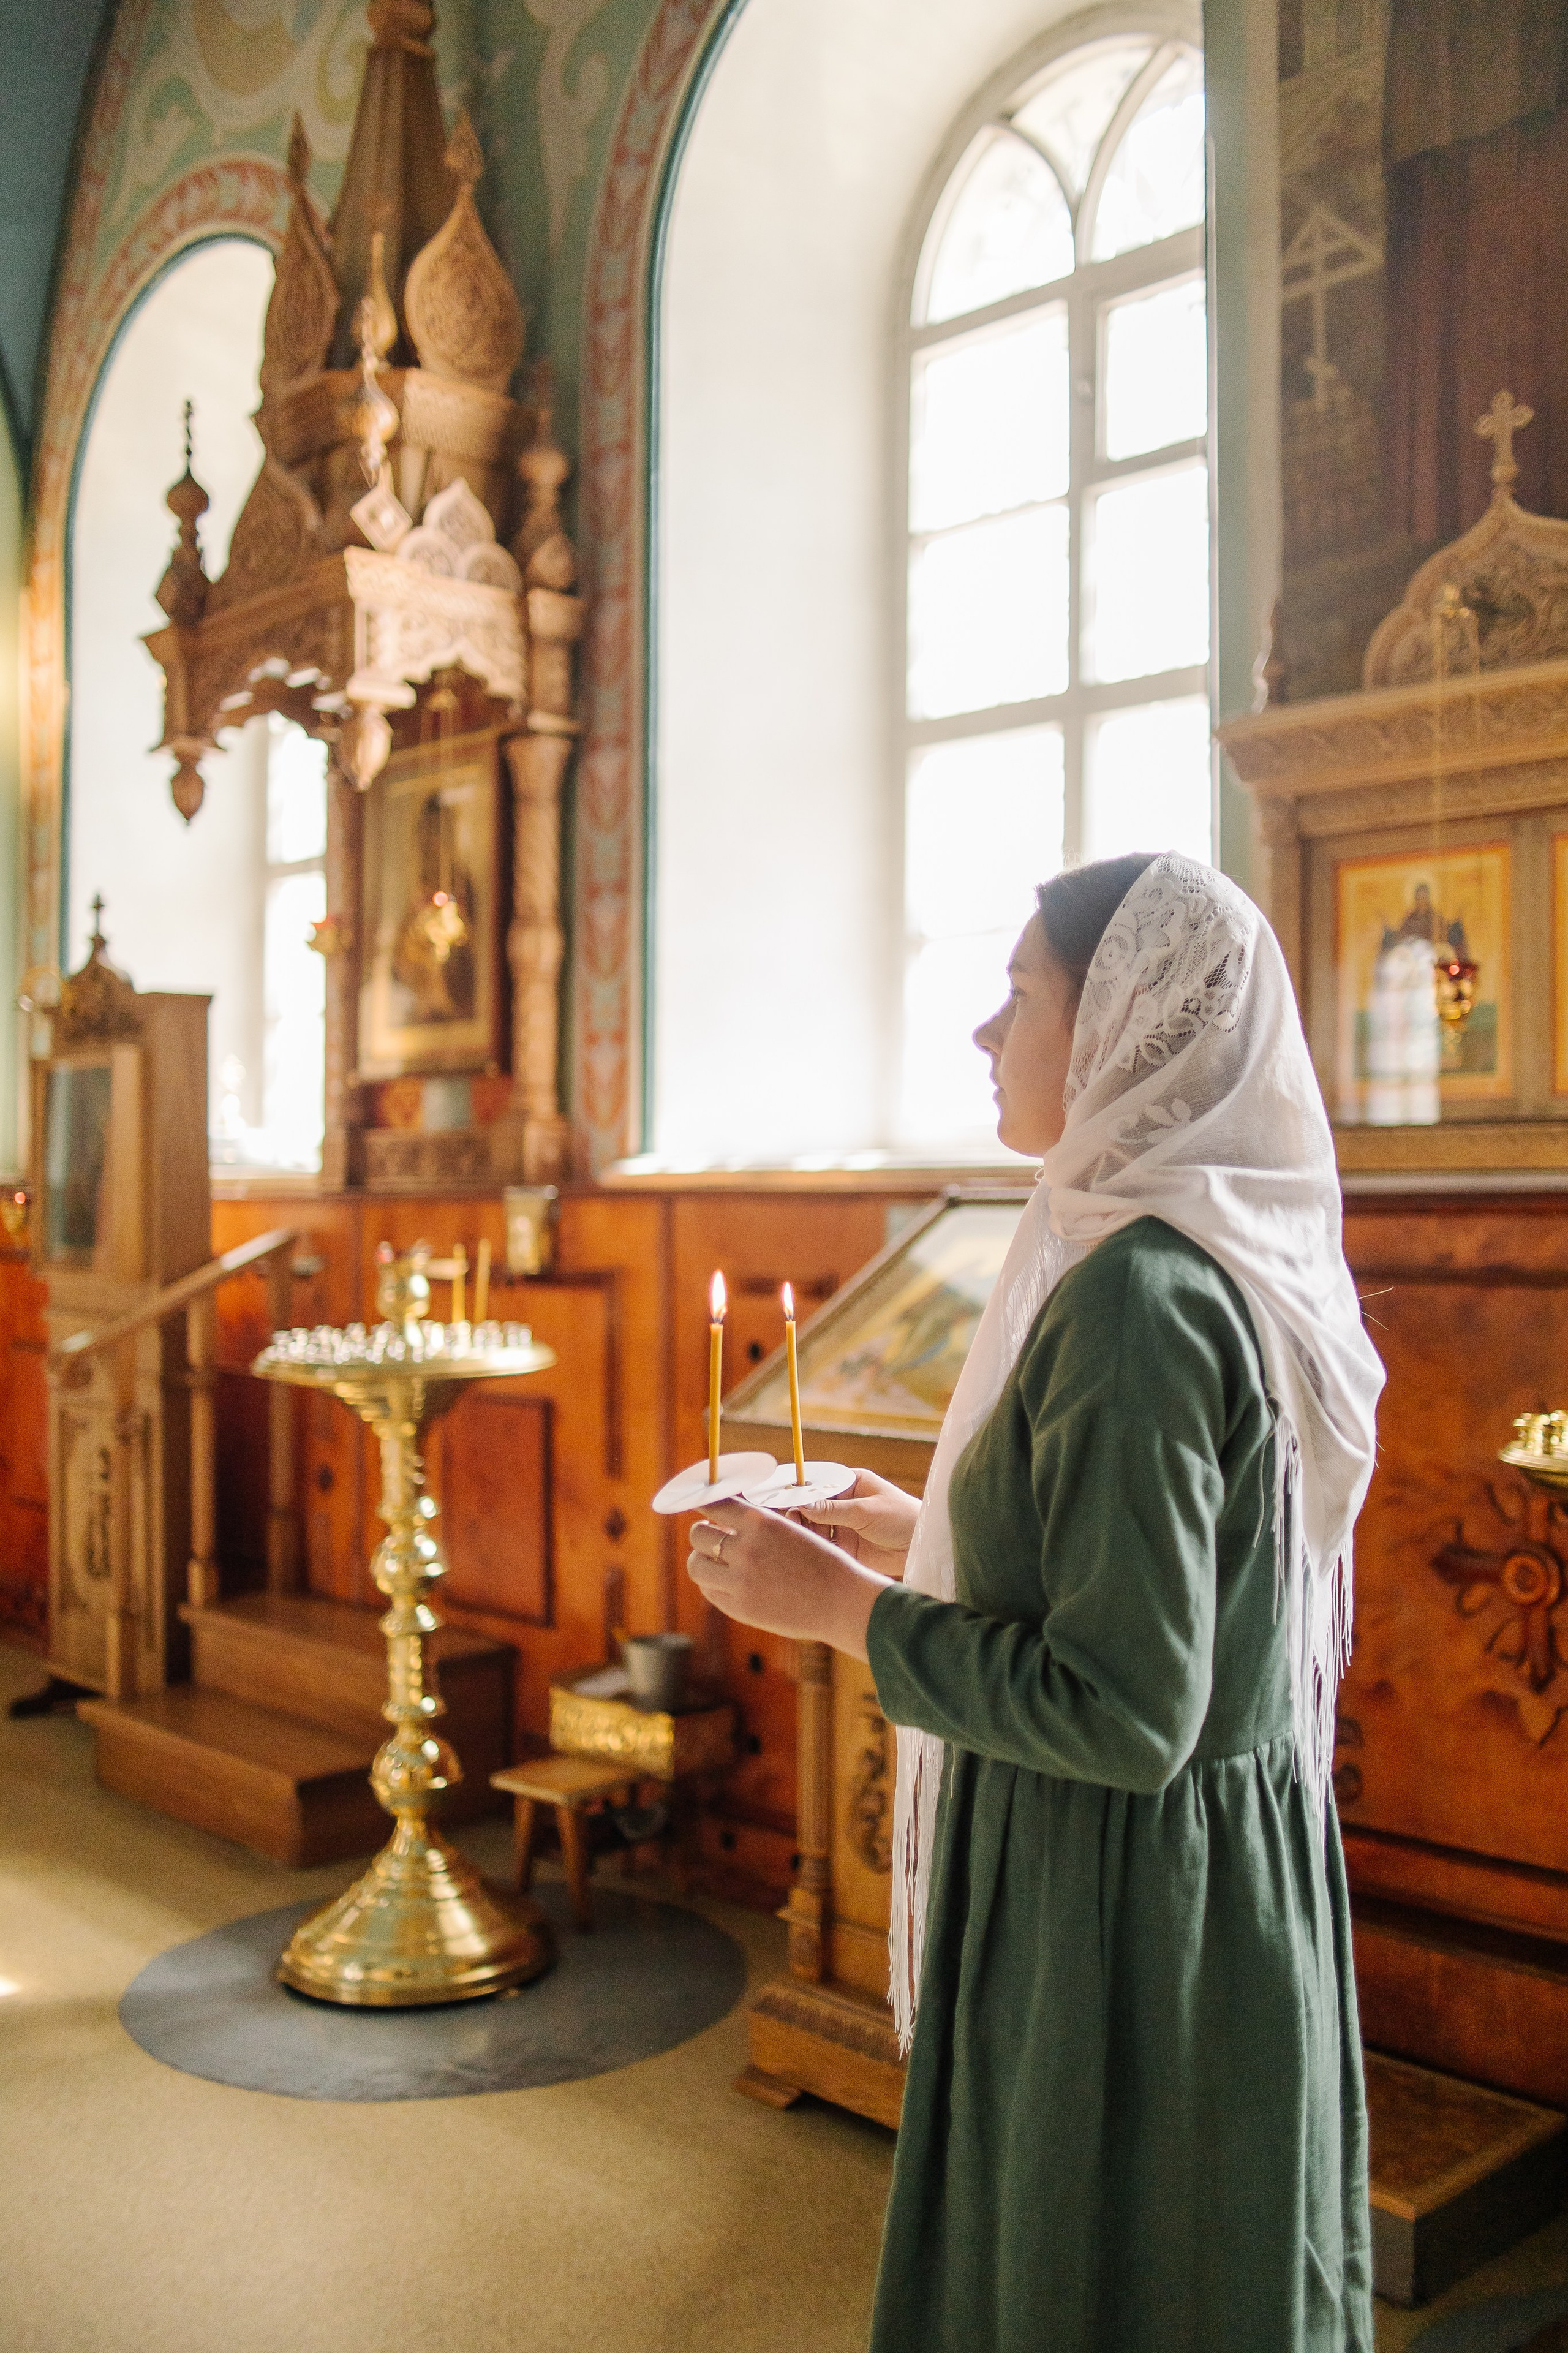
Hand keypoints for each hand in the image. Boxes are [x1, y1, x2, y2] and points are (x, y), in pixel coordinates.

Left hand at [686, 1499, 891, 1660]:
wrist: (842, 1601)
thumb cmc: (822, 1563)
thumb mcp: (792, 1532)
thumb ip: (758, 1526)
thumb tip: (721, 1522)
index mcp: (762, 1522)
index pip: (714, 1502)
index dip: (700, 1500)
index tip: (694, 1499)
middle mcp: (747, 1548)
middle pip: (697, 1534)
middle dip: (703, 1533)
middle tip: (713, 1537)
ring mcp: (741, 1581)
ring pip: (696, 1565)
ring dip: (701, 1560)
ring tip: (714, 1562)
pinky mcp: (740, 1608)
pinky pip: (709, 1590)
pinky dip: (712, 1583)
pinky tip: (725, 1582)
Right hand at [797, 1468, 919, 1574]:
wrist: (921, 1547)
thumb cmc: (902, 1517)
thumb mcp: (866, 1510)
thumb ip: (833, 1510)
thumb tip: (802, 1505)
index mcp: (852, 1484)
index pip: (820, 1484)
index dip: (801, 1490)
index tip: (782, 1496)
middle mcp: (845, 1504)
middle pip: (813, 1506)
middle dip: (800, 1512)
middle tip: (791, 1519)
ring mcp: (845, 1525)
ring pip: (815, 1527)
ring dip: (806, 1531)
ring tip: (801, 1535)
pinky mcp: (847, 1547)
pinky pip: (825, 1546)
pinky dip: (815, 1547)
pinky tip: (809, 1549)